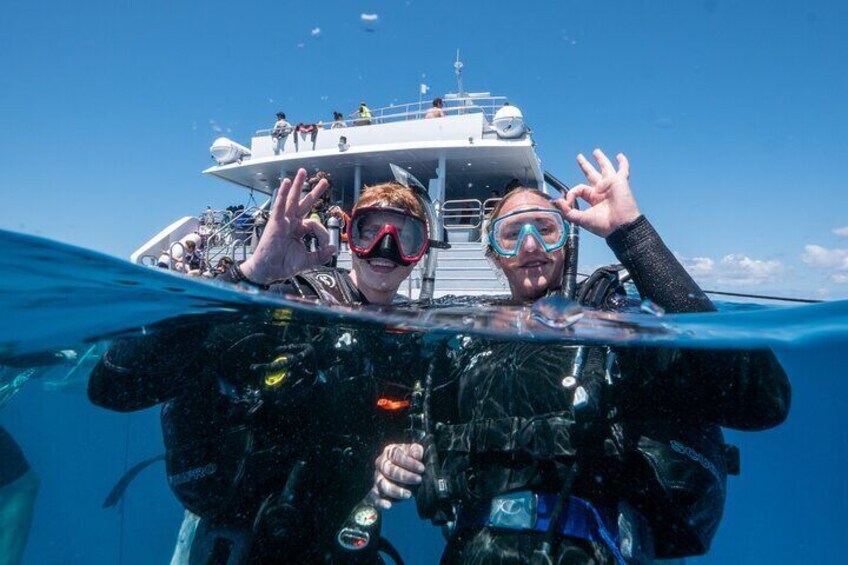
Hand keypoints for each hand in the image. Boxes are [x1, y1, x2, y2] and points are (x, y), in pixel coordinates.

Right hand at [239, 169, 336, 284]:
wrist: (269, 271)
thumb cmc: (283, 265)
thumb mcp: (307, 260)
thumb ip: (321, 255)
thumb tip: (333, 248)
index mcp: (298, 230)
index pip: (314, 223)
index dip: (323, 233)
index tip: (326, 245)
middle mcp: (291, 223)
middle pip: (304, 203)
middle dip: (314, 192)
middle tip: (324, 181)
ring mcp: (283, 221)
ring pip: (292, 199)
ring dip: (297, 185)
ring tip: (302, 172)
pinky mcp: (275, 222)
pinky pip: (280, 205)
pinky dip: (282, 194)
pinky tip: (286, 182)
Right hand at [367, 443, 424, 509]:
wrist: (402, 471)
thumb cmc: (409, 460)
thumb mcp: (414, 452)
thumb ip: (416, 450)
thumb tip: (416, 455)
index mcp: (389, 452)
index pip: (396, 456)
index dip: (409, 462)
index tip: (421, 468)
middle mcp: (381, 464)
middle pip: (389, 470)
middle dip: (404, 476)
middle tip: (418, 480)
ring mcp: (377, 477)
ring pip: (382, 484)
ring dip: (396, 490)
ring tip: (409, 494)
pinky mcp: (376, 490)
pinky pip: (374, 497)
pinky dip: (380, 502)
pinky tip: (389, 505)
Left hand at [555, 149, 640, 237]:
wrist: (620, 227)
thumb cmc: (603, 226)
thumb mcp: (581, 219)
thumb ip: (568, 211)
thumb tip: (557, 201)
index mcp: (593, 199)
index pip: (579, 189)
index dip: (571, 193)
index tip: (568, 201)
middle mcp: (601, 191)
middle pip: (591, 174)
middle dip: (585, 166)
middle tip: (579, 157)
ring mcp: (611, 185)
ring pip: (605, 168)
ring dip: (601, 159)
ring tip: (595, 152)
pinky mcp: (619, 182)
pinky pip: (623, 170)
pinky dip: (623, 163)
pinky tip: (619, 156)